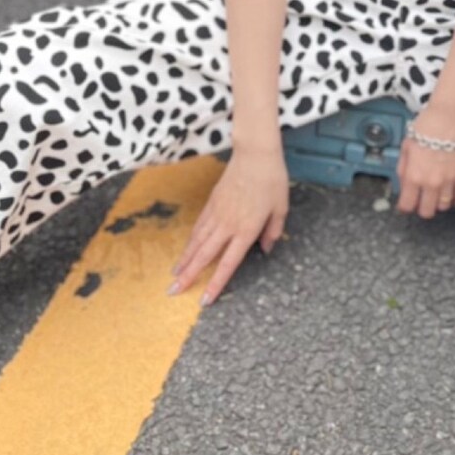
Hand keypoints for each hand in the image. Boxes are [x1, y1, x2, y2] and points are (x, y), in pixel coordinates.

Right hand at [169, 144, 288, 305]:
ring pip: (197, 241)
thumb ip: (273, 231)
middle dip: (188, 275)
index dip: (216, 283)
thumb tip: (266, 249)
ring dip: (185, 259)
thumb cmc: (272, 180)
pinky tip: (186, 249)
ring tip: (174, 274)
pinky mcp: (212, 202)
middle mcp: (228, 224)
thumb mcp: (281, 208)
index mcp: (246, 229)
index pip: (228, 263)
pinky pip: (199, 226)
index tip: (205, 300)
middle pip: (204, 255)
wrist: (255, 154)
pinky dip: (191, 240)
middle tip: (173, 291)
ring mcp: (217, 213)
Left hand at [395, 98, 454, 219]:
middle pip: (426, 211)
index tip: (405, 203)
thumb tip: (403, 184)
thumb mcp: (405, 146)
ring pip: (444, 207)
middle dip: (421, 208)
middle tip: (421, 199)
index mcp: (413, 176)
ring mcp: (449, 180)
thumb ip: (403, 169)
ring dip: (438, 203)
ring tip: (436, 194)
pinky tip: (451, 193)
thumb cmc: (425, 127)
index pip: (407, 205)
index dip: (404, 207)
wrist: (449, 115)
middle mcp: (431, 183)